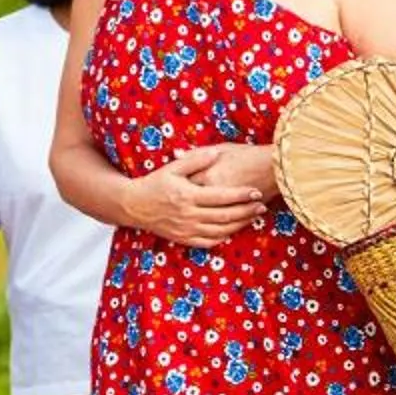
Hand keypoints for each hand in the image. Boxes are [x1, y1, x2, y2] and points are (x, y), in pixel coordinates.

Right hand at [129, 146, 268, 246]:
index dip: (241, 195)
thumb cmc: (154, 183)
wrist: (133, 206)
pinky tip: (235, 229)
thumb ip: (195, 160)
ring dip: (240, 224)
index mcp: (188, 195)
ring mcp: (186, 229)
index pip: (222, 196)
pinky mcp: (183, 239)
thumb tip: (216, 153)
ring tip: (254, 216)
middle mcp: (188, 214)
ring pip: (220, 230)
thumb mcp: (172, 168)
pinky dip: (225, 237)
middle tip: (262, 205)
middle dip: (247, 211)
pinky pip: (209, 241)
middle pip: (225, 215)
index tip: (256, 191)